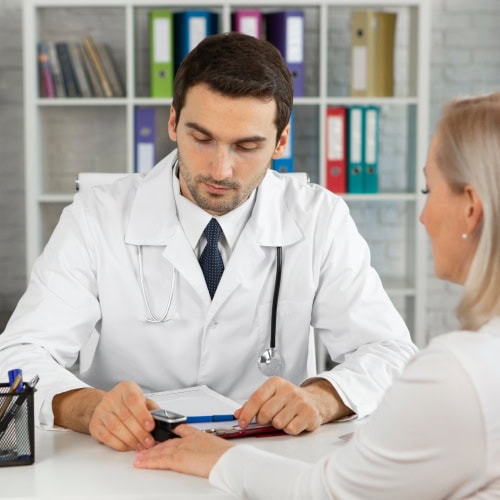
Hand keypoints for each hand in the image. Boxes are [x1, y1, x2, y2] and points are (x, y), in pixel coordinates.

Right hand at [88, 381, 158, 450]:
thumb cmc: (129, 404)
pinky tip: (129, 446)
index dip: (142, 414)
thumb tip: (163, 423)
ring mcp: (101, 411)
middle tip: (149, 442)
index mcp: (126, 388)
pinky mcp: (95, 425)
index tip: (151, 426)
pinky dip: (120, 444)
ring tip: (141, 446)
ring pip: (115, 428)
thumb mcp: (143, 401)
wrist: (108, 406)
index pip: (133, 400)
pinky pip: (107, 437)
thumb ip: (153, 409)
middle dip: (139, 432)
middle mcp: (111, 397)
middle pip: (125, 416)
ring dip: (131, 440)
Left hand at [134, 424, 232, 477]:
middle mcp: (188, 439)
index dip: (170, 432)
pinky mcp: (178, 459)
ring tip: (138, 457)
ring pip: (160, 450)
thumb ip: (209, 448)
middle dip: (155, 445)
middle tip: (144, 447)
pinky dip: (148, 461)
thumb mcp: (219, 448)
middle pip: (167, 441)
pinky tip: (141, 463)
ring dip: (148, 453)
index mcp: (198, 435)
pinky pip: (159, 460)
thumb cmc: (228, 456)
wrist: (230, 460)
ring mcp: (182, 448)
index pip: (181, 430)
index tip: (163, 433)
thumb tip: (211, 455)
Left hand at [235, 377, 351, 434]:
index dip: (247, 413)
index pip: (257, 398)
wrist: (315, 400)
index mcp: (275, 383)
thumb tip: (237, 414)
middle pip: (265, 413)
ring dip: (278, 425)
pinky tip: (293, 422)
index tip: (241, 423)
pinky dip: (289, 429)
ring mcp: (300, 402)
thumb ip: (253, 404)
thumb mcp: (271, 395)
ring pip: (277, 423)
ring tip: (284, 418)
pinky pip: (290, 429)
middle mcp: (288, 390)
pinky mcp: (309, 414)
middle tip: (268, 419)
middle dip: (263, 421)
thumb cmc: (289, 399)